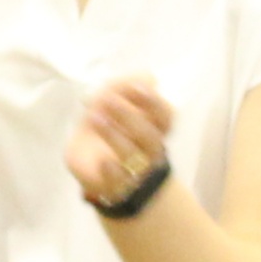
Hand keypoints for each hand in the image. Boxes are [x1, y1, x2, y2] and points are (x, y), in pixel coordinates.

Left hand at [64, 78, 176, 208]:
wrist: (95, 170)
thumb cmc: (110, 131)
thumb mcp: (112, 106)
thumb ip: (126, 88)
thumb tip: (148, 76)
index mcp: (154, 129)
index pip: (166, 117)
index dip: (154, 103)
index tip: (136, 87)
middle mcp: (149, 151)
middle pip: (150, 136)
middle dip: (130, 116)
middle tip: (107, 100)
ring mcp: (133, 170)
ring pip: (133, 156)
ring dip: (116, 136)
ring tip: (96, 119)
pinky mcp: (113, 185)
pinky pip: (119, 180)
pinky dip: (112, 170)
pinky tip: (104, 160)